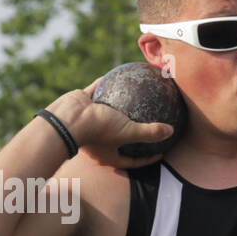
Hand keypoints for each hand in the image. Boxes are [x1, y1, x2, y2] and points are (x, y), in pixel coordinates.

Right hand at [48, 80, 174, 169]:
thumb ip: (149, 133)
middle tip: (150, 124)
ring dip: (120, 105)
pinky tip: (118, 75)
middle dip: (133, 131)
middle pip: (121, 137)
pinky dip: (106, 84)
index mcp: (109, 154)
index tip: (161, 152)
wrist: (65, 118)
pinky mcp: (83, 103)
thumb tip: (170, 132)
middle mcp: (99, 140)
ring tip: (135, 98)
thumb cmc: (98, 130)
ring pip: (109, 112)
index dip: (148, 158)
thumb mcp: (128, 132)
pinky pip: (97, 91)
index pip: (133, 160)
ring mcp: (90, 121)